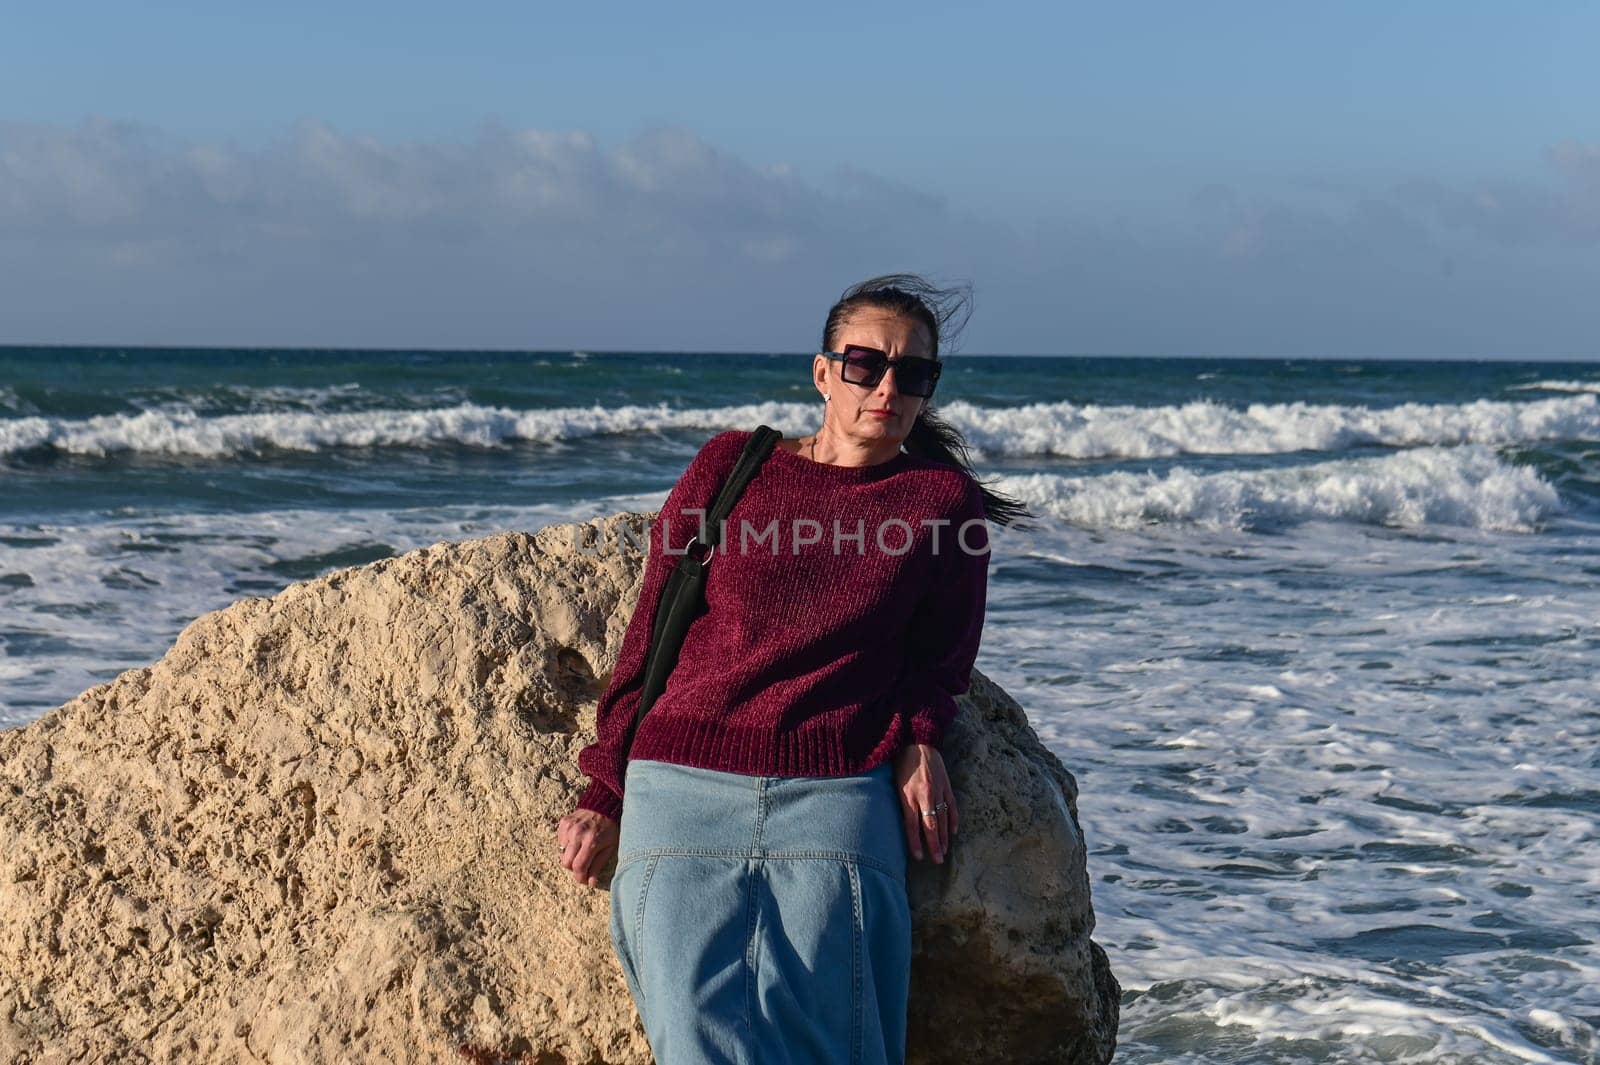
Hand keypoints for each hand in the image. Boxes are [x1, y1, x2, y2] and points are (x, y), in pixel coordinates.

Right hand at [558, 807, 618, 888]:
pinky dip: (566, 845)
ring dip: (570, 856)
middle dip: (573, 868)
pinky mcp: (564, 822)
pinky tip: (576, 841)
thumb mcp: (610, 848)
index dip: (580, 877)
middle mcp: (578, 835)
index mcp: (591, 842)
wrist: (604, 805)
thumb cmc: (611, 828)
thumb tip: (591, 883)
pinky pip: (559, 841)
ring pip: (561, 852)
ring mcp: (569, 827)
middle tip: (582, 866)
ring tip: (580, 851)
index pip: (578, 867)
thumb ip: (599, 865)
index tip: (584, 880)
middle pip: (566, 862)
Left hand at [895, 743, 958, 863]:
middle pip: (930, 826)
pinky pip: (952, 806)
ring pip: (942, 819)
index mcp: (908, 795)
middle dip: (933, 845)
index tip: (918, 857)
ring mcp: (938, 791)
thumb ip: (900, 802)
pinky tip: (953, 832)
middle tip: (937, 860)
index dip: (915, 843)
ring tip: (944, 851)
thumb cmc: (901, 762)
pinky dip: (953, 820)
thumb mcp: (895, 782)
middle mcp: (924, 795)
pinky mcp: (947, 785)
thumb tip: (901, 823)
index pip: (912, 825)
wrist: (917, 740)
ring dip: (944, 837)